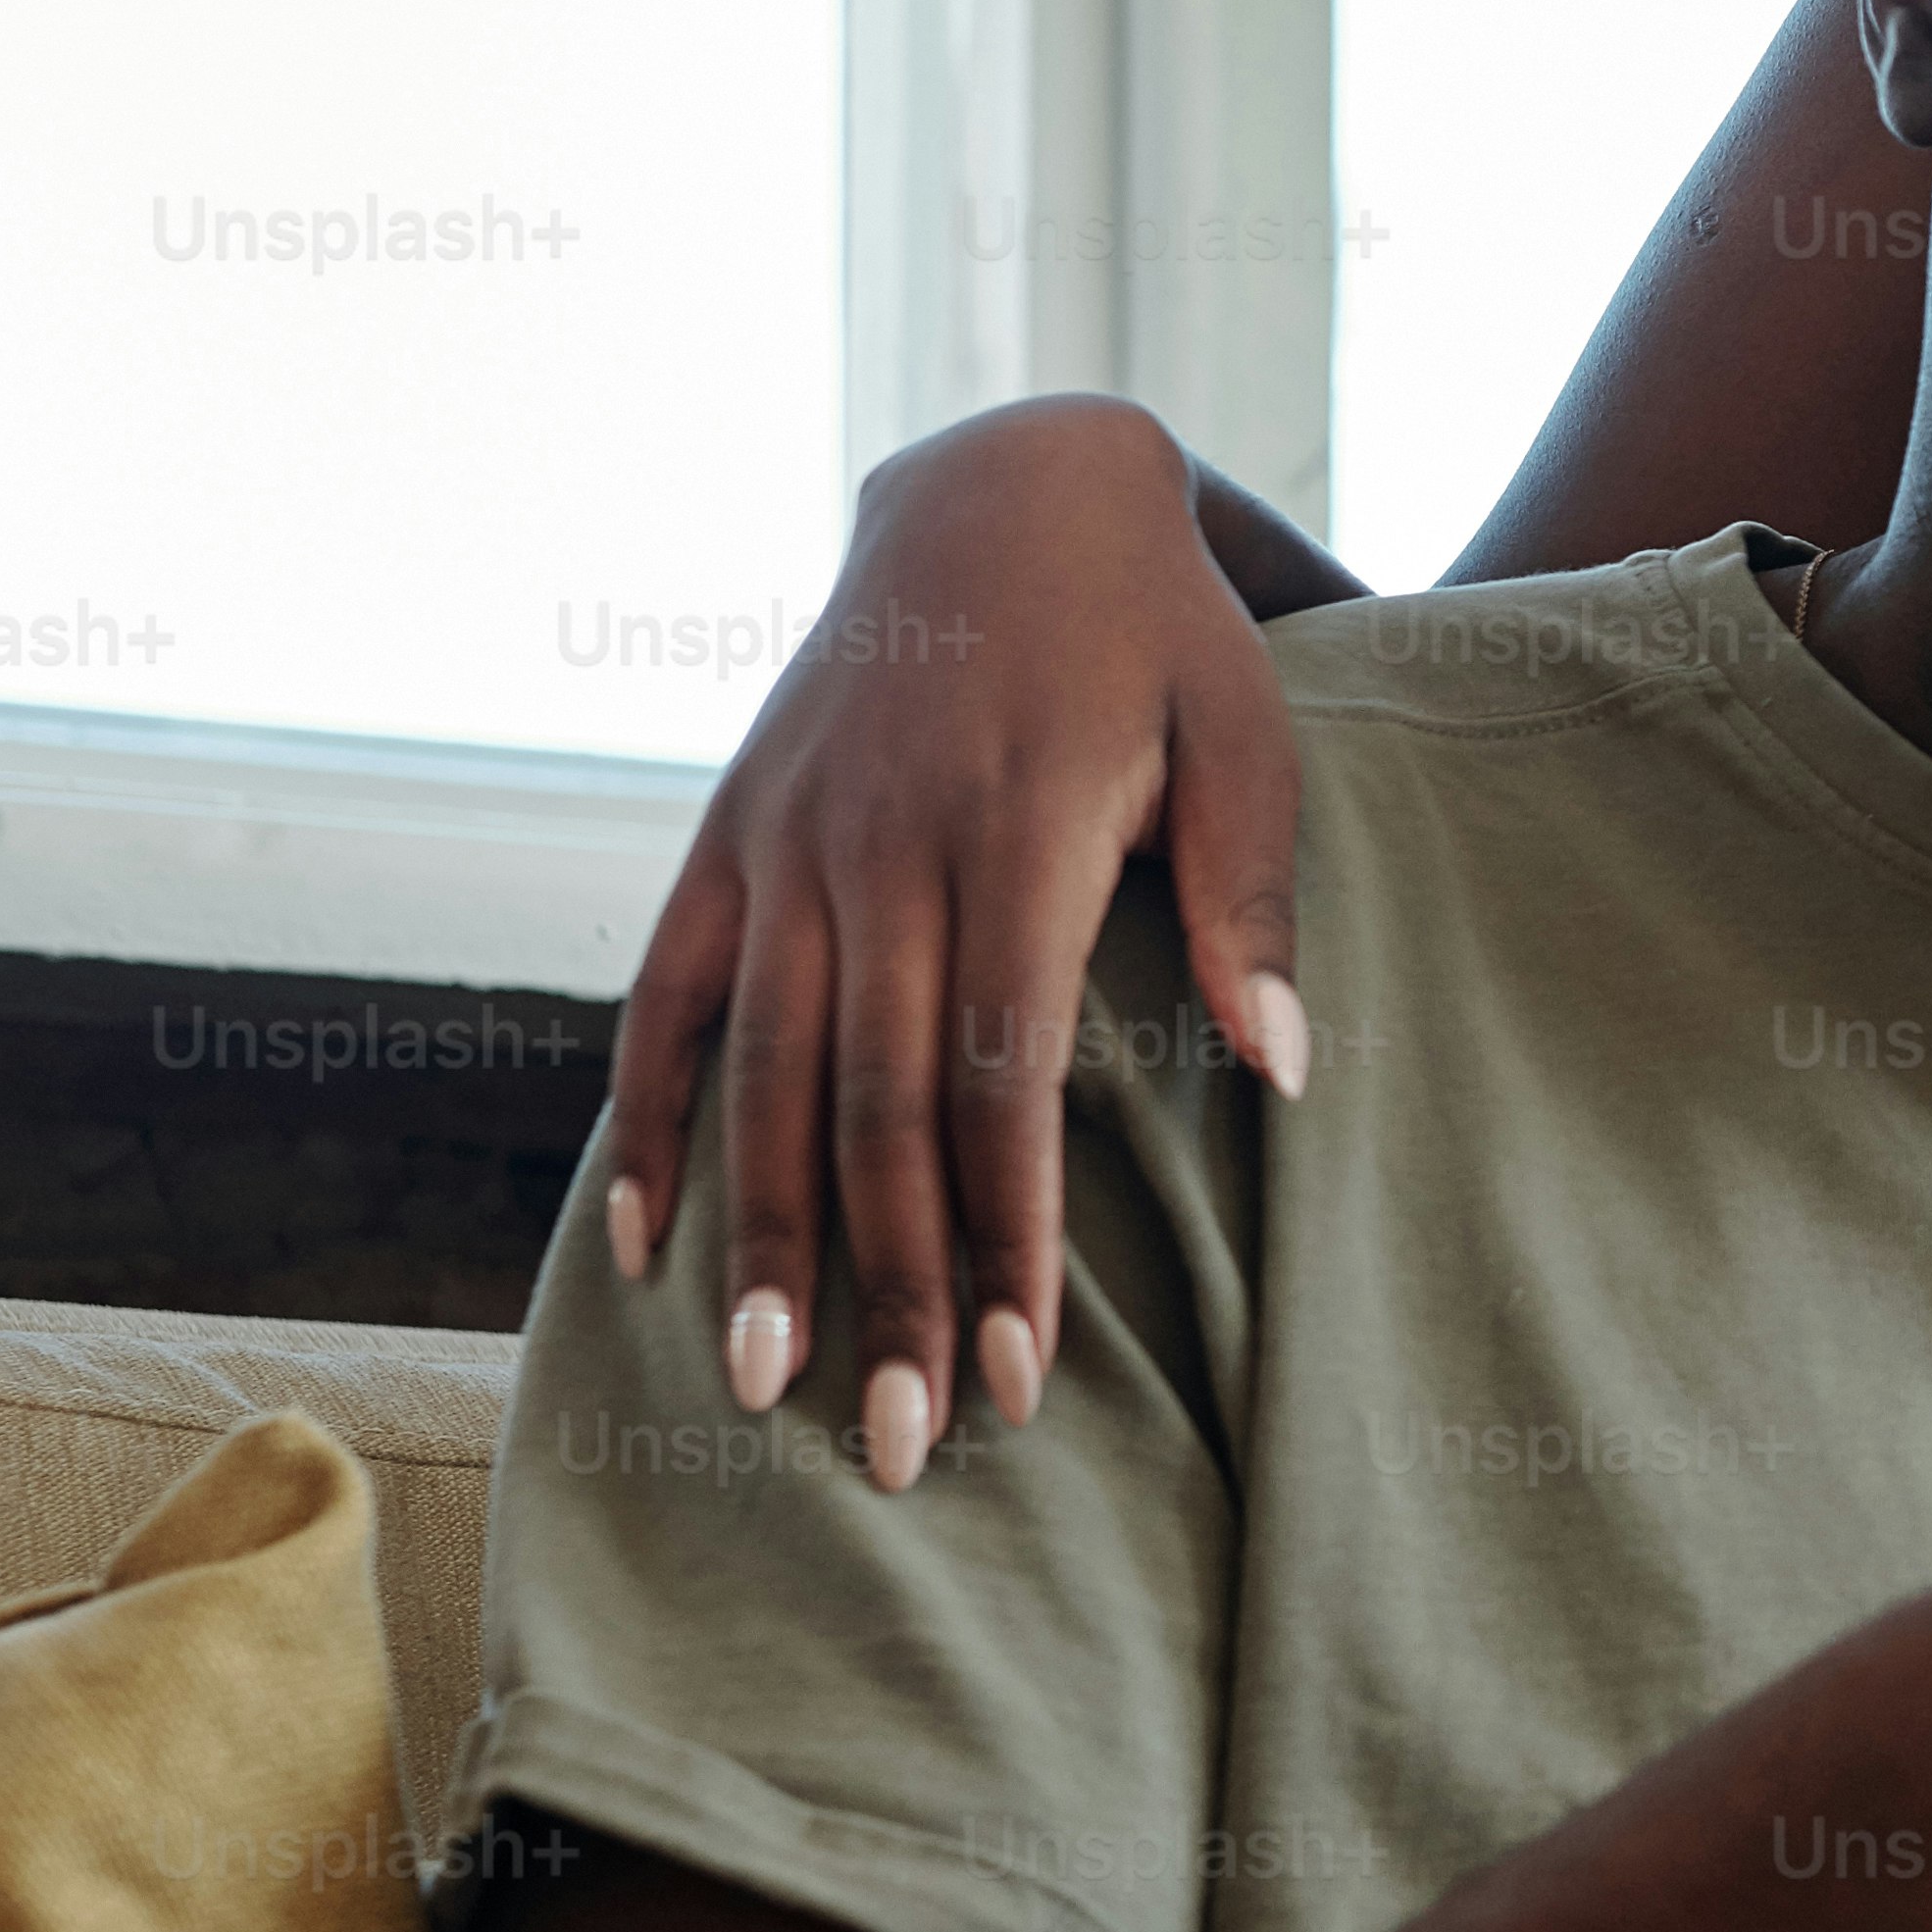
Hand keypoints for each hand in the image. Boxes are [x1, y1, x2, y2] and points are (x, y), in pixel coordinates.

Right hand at [597, 398, 1307, 1493]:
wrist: (1006, 483)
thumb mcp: (1248, 732)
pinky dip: (649, 1120)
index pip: (997, 1080)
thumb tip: (1287, 1071)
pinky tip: (643, 1246)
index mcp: (1012, 831)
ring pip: (762, 1073)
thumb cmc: (1159, 631)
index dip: (1005, 1237)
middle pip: (873, 1108)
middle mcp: (877, 848)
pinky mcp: (728, 831)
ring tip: (764, 1391)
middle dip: (888, 1286)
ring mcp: (786, 841)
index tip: (1019, 1374)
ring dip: (762, 1241)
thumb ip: (1252, 901)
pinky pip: (667, 994)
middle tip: (900, 1448)